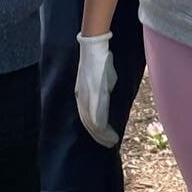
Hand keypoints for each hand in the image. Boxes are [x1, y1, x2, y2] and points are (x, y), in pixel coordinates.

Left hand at [75, 33, 118, 147]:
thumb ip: (101, 91)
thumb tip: (108, 98)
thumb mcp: (100, 79)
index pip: (86, 118)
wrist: (94, 46)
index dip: (94, 130)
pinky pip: (96, 115)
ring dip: (101, 135)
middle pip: (87, 123)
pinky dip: (102, 127)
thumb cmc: (99, 60)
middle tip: (109, 145)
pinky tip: (108, 134)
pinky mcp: (93, 94)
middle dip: (98, 136)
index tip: (104, 138)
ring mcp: (86, 97)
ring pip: (91, 123)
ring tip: (111, 142)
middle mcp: (81, 98)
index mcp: (81, 95)